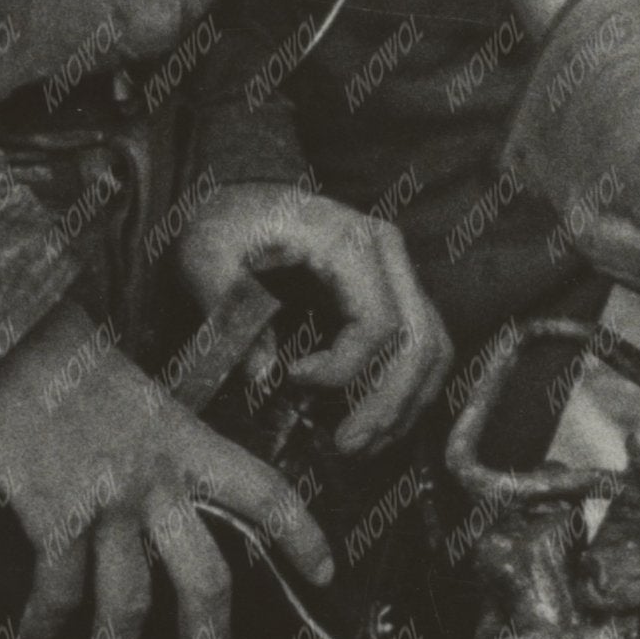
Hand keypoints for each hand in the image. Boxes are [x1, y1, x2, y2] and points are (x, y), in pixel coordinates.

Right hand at [0, 298, 332, 638]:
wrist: (6, 339)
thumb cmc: (68, 366)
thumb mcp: (142, 399)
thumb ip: (166, 451)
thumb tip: (175, 505)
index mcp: (188, 442)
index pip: (265, 492)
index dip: (301, 535)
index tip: (326, 574)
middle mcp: (157, 478)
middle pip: (205, 578)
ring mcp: (106, 501)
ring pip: (130, 603)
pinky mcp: (54, 515)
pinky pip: (59, 591)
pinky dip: (44, 625)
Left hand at [175, 183, 449, 454]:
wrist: (244, 192)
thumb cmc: (227, 221)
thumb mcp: (206, 255)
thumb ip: (228, 308)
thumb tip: (264, 377)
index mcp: (349, 242)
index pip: (377, 323)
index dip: (342, 369)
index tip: (290, 381)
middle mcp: (388, 253)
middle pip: (419, 342)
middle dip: (386, 404)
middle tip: (346, 446)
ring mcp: (400, 270)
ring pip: (433, 348)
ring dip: (405, 404)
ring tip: (364, 443)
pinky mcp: (398, 289)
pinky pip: (425, 344)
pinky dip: (409, 388)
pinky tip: (377, 419)